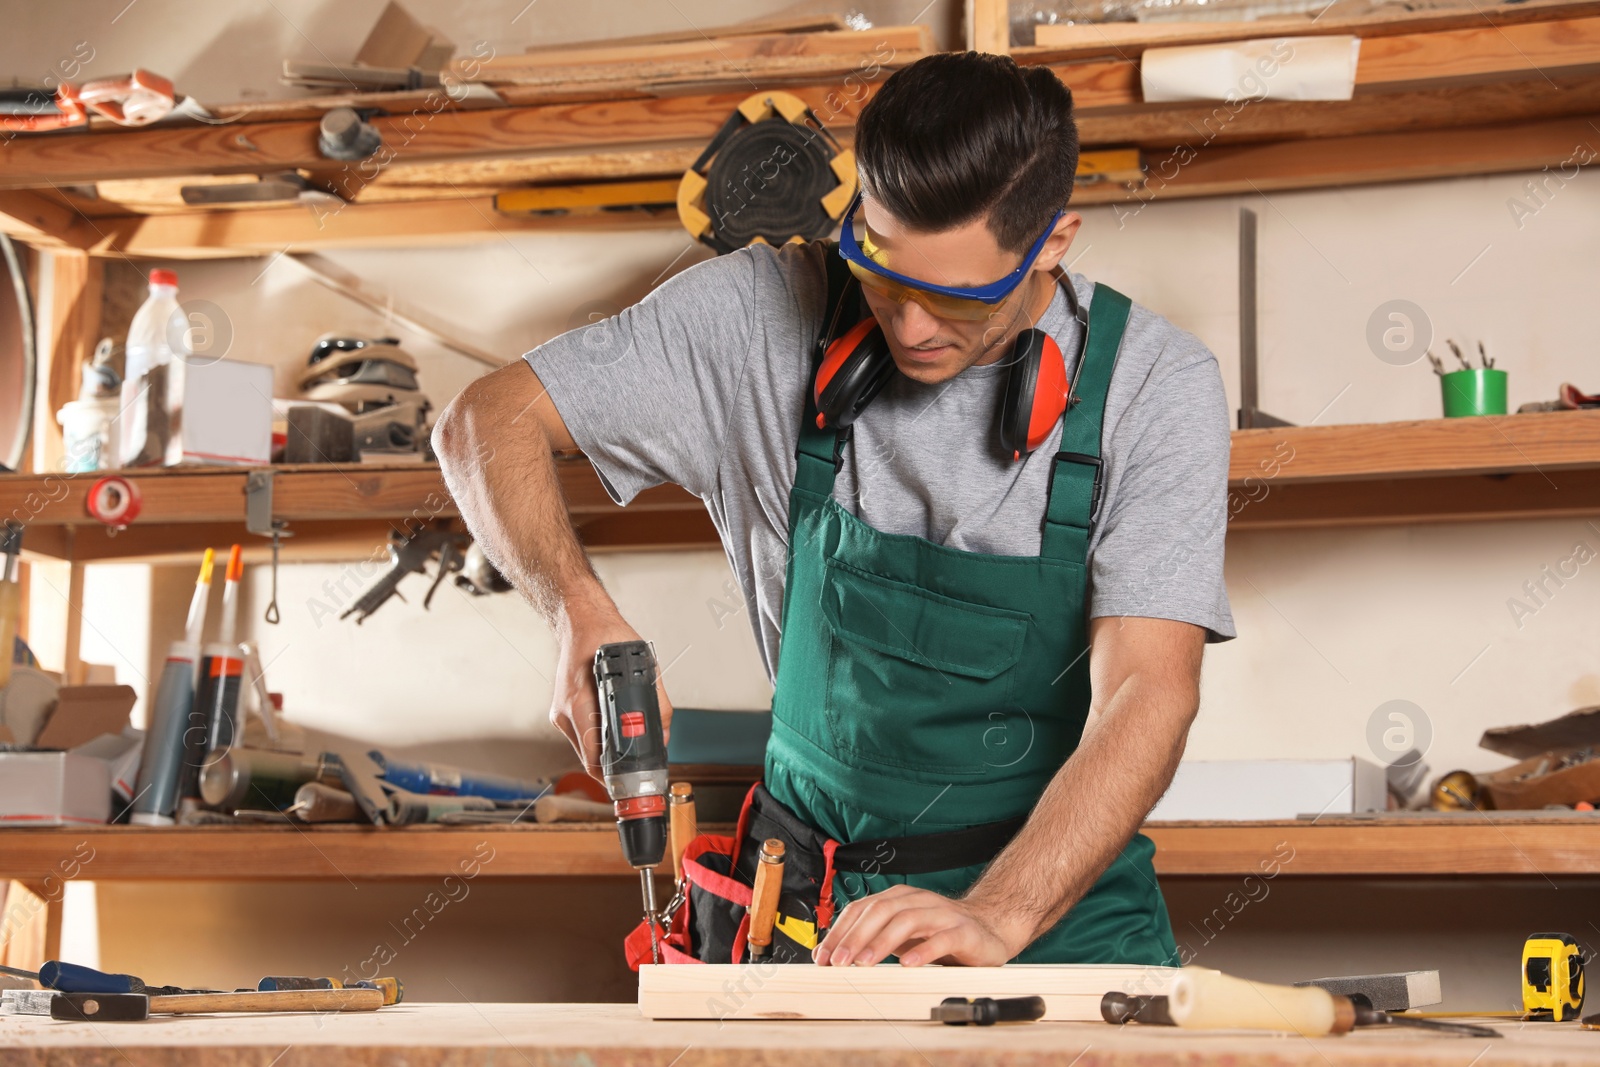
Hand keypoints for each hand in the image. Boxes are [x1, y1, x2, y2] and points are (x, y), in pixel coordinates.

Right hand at [549, 607, 673, 777]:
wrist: (581, 622)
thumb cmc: (606, 638)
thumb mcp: (644, 668)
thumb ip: (657, 705)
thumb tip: (662, 735)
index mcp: (579, 703)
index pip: (593, 758)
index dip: (612, 775)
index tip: (630, 783)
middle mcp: (565, 712)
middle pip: (590, 758)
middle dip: (614, 766)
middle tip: (637, 771)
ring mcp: (561, 713)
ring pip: (586, 749)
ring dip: (606, 753)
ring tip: (629, 751)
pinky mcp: (563, 712)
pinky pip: (583, 736)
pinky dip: (599, 739)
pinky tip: (614, 732)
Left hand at [811, 885, 1031, 967]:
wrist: (989, 929)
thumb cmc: (939, 934)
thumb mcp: (902, 937)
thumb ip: (872, 940)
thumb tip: (832, 956)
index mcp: (899, 899)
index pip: (862, 908)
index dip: (840, 931)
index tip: (823, 956)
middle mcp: (918, 901)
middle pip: (880, 911)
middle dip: (855, 937)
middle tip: (839, 962)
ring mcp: (942, 914)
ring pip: (907, 921)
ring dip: (882, 942)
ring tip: (864, 964)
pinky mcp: (963, 931)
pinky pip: (942, 939)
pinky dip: (923, 951)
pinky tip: (908, 965)